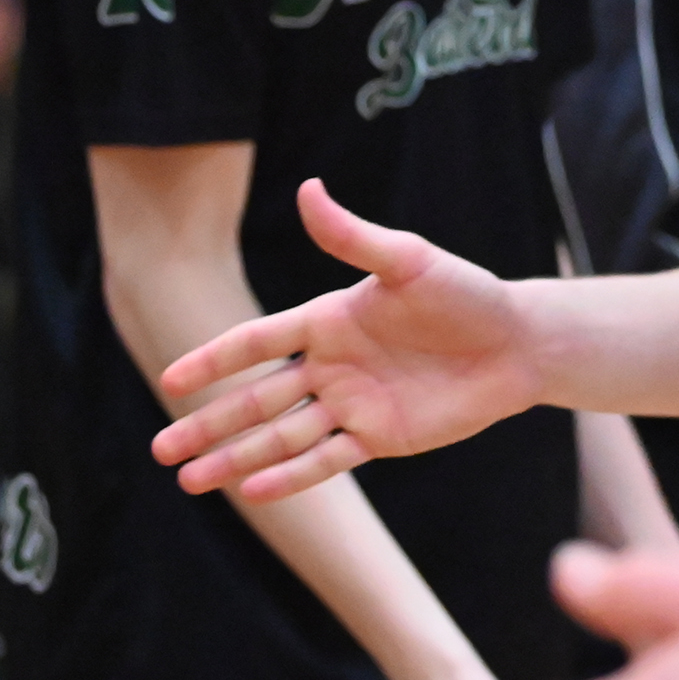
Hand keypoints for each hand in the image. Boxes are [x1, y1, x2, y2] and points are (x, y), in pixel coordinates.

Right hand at [151, 180, 543, 501]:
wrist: (518, 343)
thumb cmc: (466, 293)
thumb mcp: (409, 261)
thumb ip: (353, 237)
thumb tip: (306, 188)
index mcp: (328, 320)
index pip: (257, 342)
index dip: (214, 360)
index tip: (170, 379)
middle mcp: (331, 366)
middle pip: (257, 399)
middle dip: (209, 424)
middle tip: (159, 449)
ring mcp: (352, 405)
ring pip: (281, 436)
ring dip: (236, 458)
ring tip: (189, 481)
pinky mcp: (380, 438)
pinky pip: (327, 460)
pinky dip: (290, 476)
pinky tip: (252, 491)